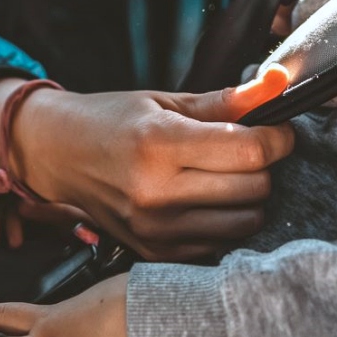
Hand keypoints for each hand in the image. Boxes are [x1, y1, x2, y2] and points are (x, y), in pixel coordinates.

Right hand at [0, 79, 294, 260]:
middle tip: (245, 149)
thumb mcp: (165, 101)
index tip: (275, 129)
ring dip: (247, 196)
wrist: (59, 155)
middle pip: (255, 187)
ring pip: (246, 220)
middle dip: (262, 164)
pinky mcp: (156, 251)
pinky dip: (223, 220)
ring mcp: (156, 228)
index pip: (250, 151)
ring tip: (223, 174)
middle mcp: (157, 192)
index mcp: (159, 144)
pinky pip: (220, 242)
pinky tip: (203, 198)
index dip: (277, 137)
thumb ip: (224, 102)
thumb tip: (277, 84)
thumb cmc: (111, 121)